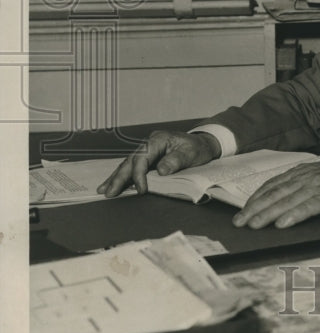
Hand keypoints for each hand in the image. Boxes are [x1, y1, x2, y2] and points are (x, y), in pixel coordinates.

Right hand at [97, 130, 220, 196]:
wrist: (203, 144)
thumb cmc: (197, 148)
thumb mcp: (191, 153)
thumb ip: (176, 161)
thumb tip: (161, 171)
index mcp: (158, 139)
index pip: (143, 158)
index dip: (140, 175)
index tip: (141, 190)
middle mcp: (149, 143)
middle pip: (130, 161)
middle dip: (119, 177)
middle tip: (109, 193)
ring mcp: (147, 150)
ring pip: (128, 164)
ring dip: (116, 178)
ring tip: (103, 190)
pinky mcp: (148, 159)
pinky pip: (132, 167)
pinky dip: (122, 176)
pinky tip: (112, 184)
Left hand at [232, 155, 319, 229]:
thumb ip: (302, 186)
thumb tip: (282, 202)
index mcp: (302, 172)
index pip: (272, 185)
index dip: (255, 199)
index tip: (242, 212)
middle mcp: (307, 177)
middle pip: (275, 193)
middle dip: (255, 208)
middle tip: (239, 223)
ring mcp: (318, 185)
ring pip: (288, 200)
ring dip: (268, 213)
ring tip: (255, 225)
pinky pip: (309, 205)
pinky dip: (295, 214)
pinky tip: (283, 223)